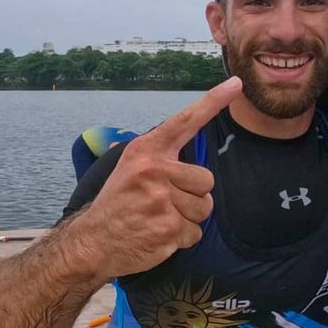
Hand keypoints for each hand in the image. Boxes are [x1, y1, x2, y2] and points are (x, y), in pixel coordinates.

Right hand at [69, 77, 242, 278]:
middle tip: (165, 203)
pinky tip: (158, 235)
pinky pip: (195, 232)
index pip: (185, 121)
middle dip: (193, 196)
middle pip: (207, 180)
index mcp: (146, 151)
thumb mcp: (128, 168)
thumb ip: (157, 156)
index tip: (236, 84)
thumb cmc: (117, 204)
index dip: (213, 101)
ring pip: (205, 208)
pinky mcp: (168, 226)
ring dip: (188, 218)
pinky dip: (181, 239)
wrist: (91, 243)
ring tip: (159, 218)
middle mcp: (155, 170)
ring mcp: (162, 199)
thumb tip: (182, 137)